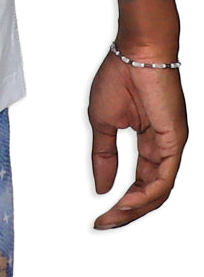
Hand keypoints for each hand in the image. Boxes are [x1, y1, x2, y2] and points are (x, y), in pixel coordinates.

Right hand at [89, 48, 186, 228]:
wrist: (135, 52)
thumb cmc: (120, 76)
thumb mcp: (103, 122)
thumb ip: (104, 156)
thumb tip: (102, 186)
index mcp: (150, 141)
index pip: (141, 182)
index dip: (122, 201)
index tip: (101, 215)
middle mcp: (164, 147)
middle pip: (151, 192)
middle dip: (128, 212)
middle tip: (106, 223)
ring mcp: (171, 145)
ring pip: (159, 191)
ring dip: (135, 208)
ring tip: (114, 216)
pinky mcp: (175, 141)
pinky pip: (164, 178)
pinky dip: (146, 194)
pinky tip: (129, 202)